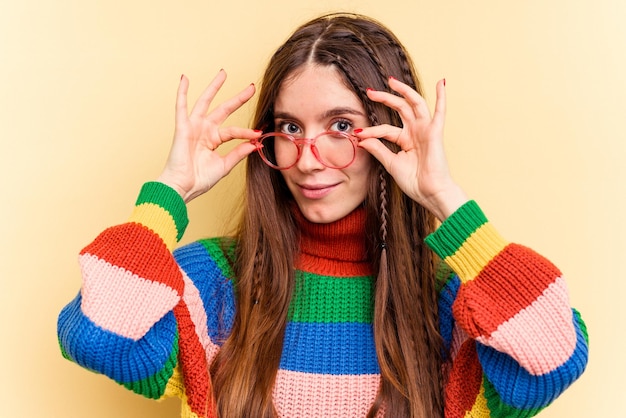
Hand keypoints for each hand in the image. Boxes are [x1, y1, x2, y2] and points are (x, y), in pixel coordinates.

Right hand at [156, 70, 259, 202]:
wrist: (183, 188)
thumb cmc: (199, 180)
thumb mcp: (224, 166)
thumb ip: (238, 152)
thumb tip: (255, 143)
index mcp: (213, 139)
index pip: (234, 130)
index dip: (247, 132)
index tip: (259, 134)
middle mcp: (204, 130)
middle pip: (223, 109)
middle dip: (238, 98)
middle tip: (251, 87)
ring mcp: (194, 127)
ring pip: (205, 102)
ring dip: (214, 87)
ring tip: (223, 73)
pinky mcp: (183, 127)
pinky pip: (181, 106)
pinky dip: (182, 92)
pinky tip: (185, 79)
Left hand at [356, 77, 467, 220]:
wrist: (429, 193)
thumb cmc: (414, 182)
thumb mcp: (391, 163)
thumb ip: (378, 148)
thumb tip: (361, 137)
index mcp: (406, 140)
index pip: (386, 129)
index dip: (371, 131)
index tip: (357, 133)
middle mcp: (416, 132)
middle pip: (400, 109)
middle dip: (385, 98)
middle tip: (370, 92)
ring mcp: (426, 130)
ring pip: (414, 104)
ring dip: (404, 91)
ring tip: (391, 81)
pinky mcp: (435, 132)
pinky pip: (440, 111)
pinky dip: (442, 97)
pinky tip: (441, 82)